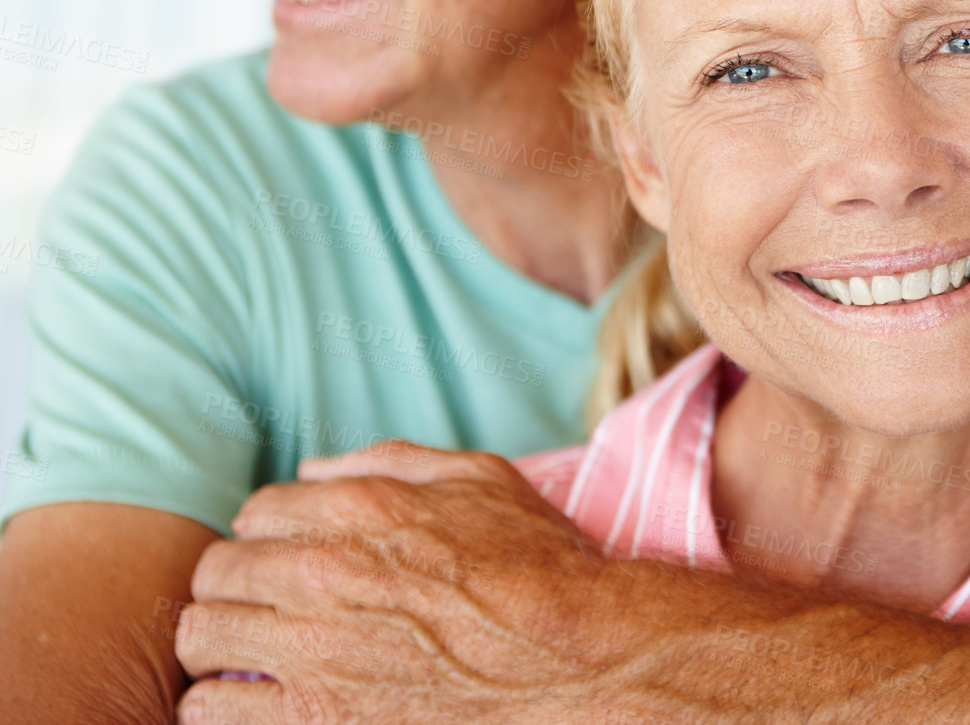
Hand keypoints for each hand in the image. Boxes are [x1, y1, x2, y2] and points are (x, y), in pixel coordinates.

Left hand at [174, 441, 647, 723]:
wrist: (579, 659)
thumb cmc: (542, 567)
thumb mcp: (482, 479)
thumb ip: (391, 460)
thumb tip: (314, 468)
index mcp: (360, 507)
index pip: (256, 513)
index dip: (271, 538)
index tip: (290, 562)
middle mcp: (322, 571)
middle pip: (215, 573)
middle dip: (234, 589)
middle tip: (266, 612)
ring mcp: (311, 651)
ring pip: (199, 639)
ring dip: (218, 647)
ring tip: (250, 662)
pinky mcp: (313, 720)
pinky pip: (208, 712)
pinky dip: (219, 709)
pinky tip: (254, 708)